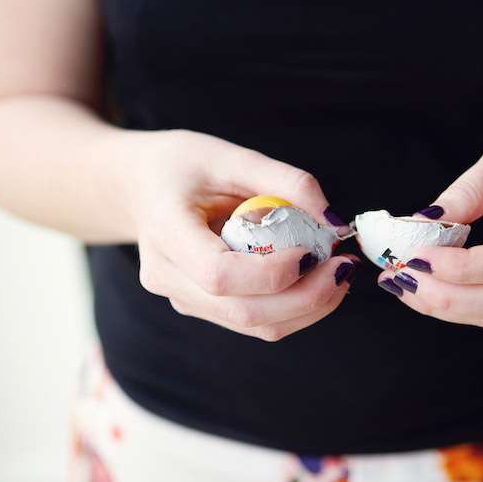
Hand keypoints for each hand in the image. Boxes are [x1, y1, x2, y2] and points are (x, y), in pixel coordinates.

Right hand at [129, 129, 357, 340]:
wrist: (137, 188)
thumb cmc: (181, 165)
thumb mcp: (228, 156)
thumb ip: (283, 181)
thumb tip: (333, 220)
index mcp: (165, 233)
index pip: (218, 274)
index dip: (272, 272)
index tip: (315, 249)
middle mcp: (167, 277)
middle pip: (242, 311)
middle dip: (305, 297)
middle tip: (345, 267)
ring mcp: (182, 299)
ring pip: (253, 325)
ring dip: (307, 307)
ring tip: (340, 273)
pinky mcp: (201, 308)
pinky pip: (253, 322)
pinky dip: (293, 308)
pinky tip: (318, 280)